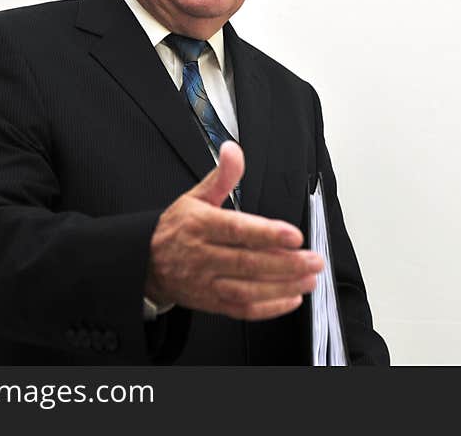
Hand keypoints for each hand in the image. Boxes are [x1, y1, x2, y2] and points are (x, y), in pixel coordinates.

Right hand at [145, 141, 322, 320]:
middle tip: (314, 260)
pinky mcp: (211, 303)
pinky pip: (242, 310)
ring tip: (310, 279)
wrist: (146, 263)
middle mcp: (202, 256)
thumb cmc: (177, 228)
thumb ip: (222, 176)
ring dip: (283, 286)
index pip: (237, 230)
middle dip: (286, 264)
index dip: (267, 234)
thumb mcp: (195, 197)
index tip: (295, 235)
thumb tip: (234, 150)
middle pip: (248, 263)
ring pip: (248, 290)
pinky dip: (269, 308)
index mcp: (200, 226)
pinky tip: (292, 298)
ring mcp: (206, 283)